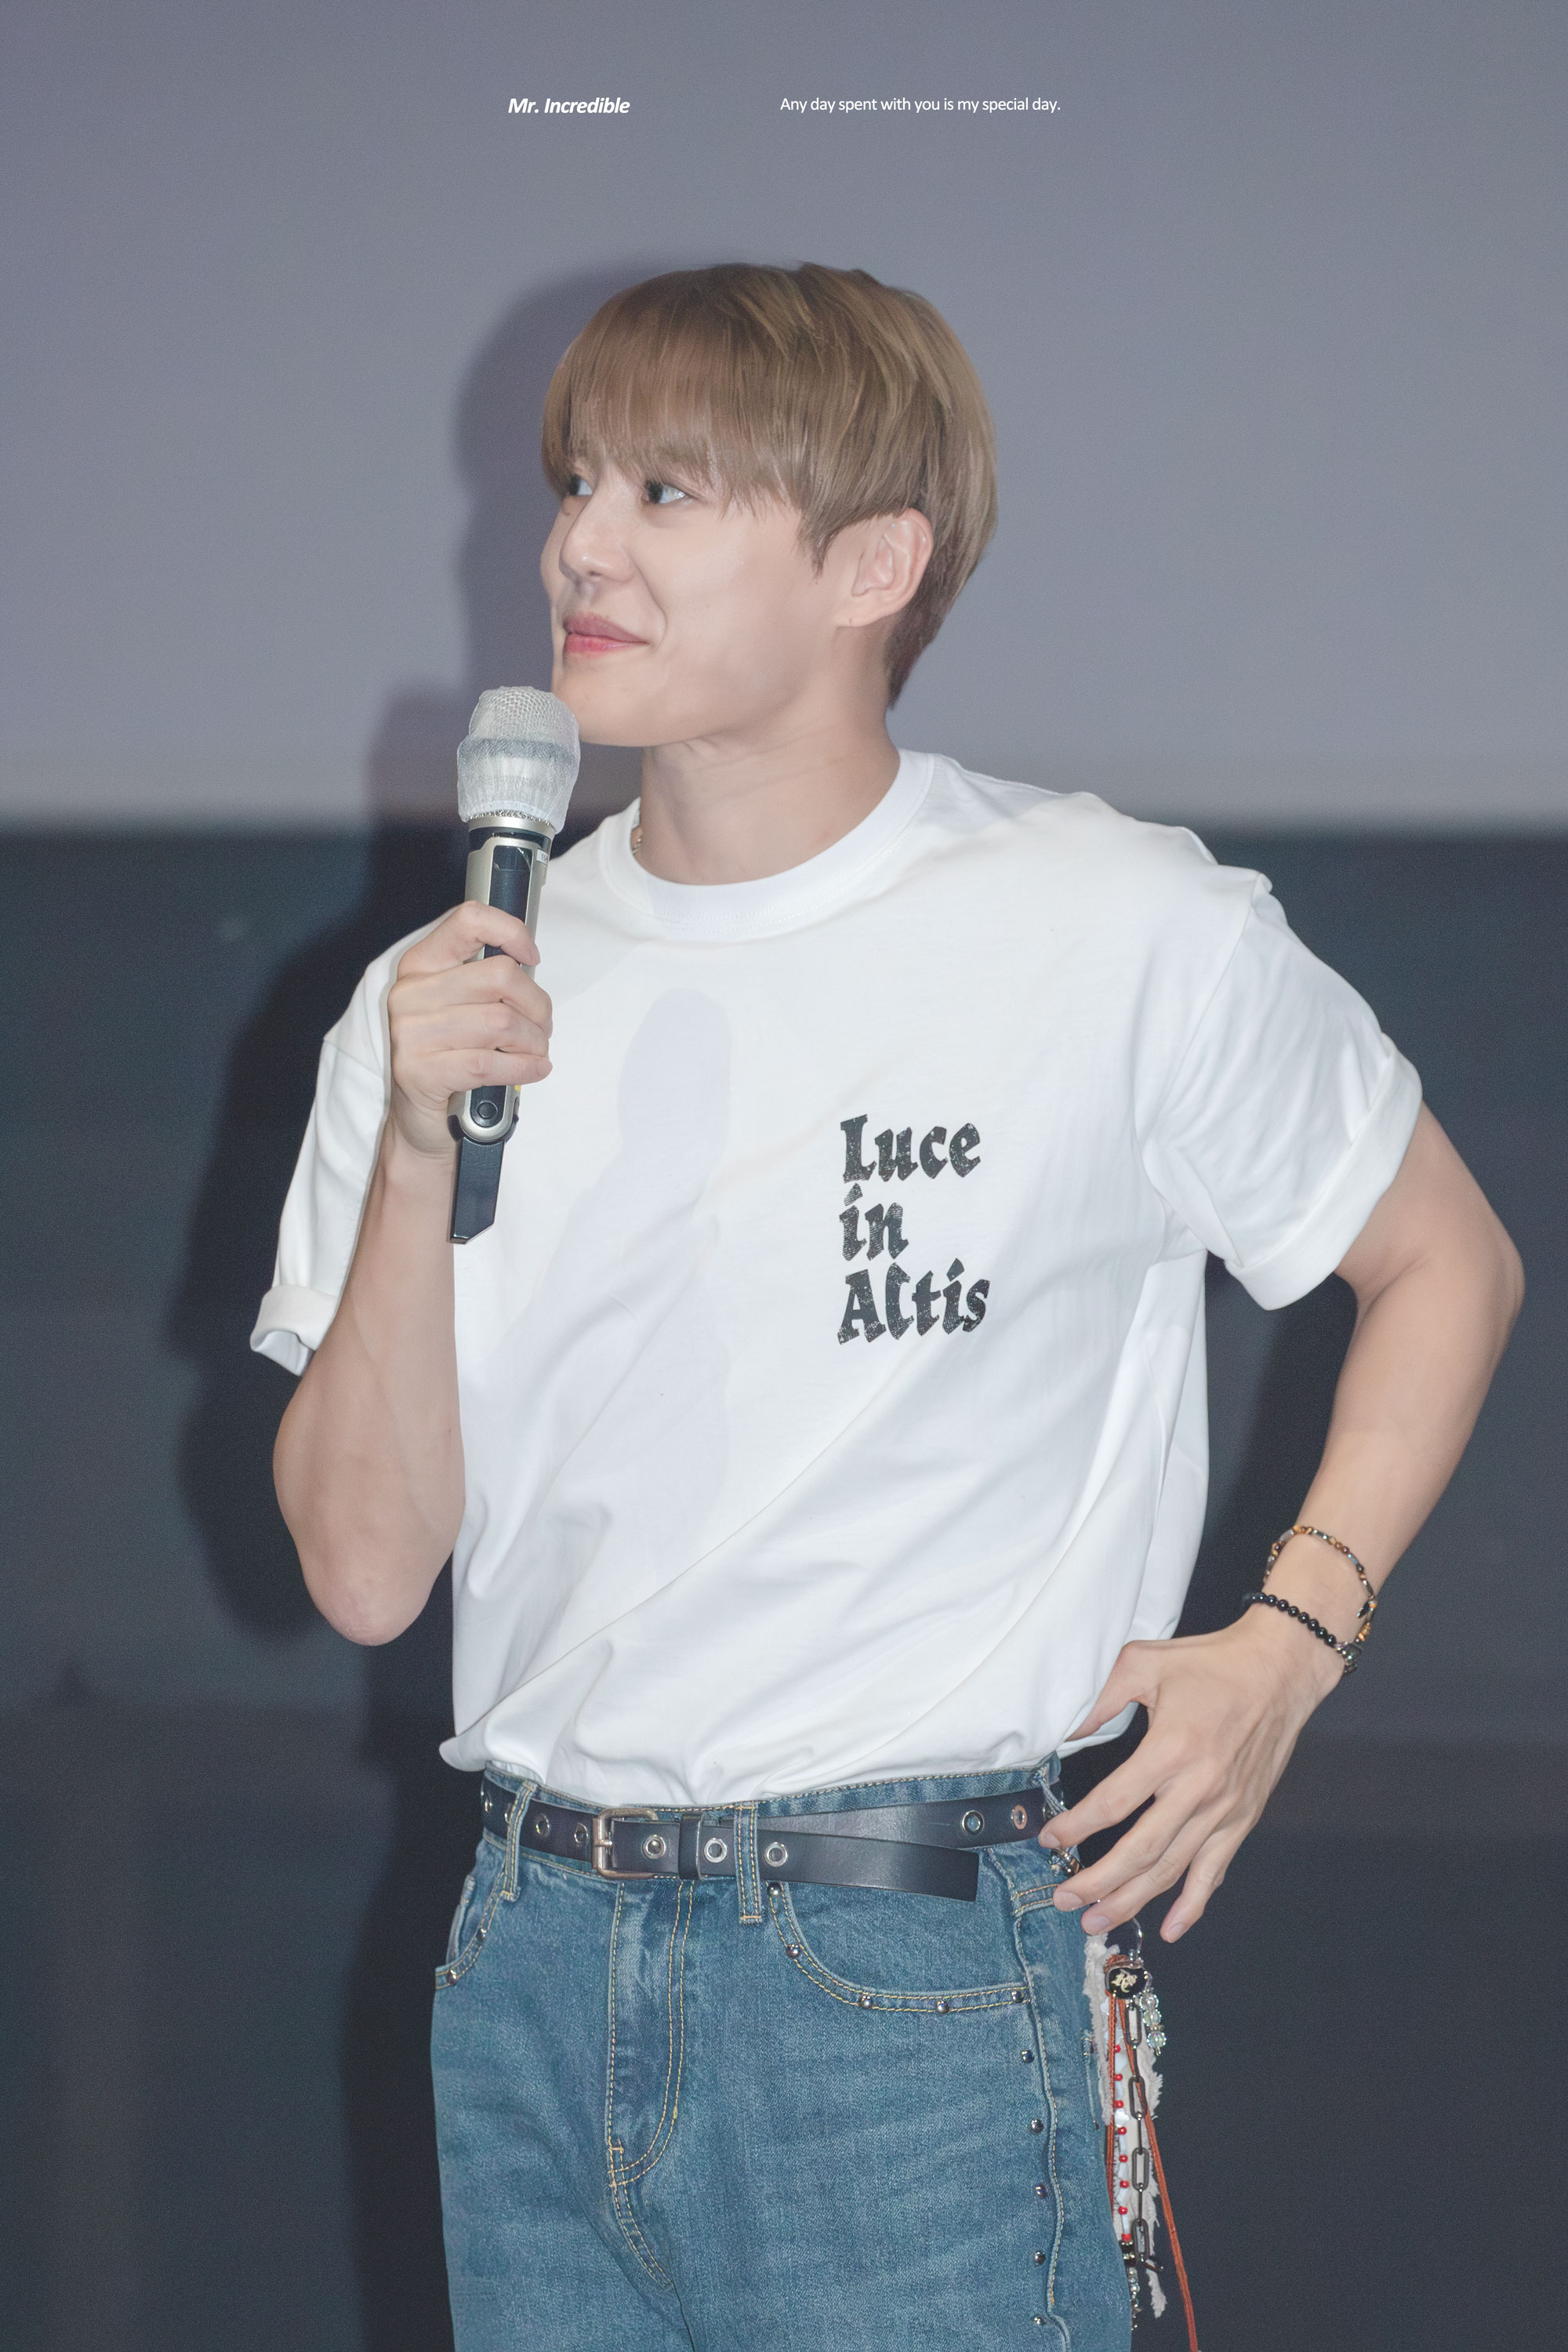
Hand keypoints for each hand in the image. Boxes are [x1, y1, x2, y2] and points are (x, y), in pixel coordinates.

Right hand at [385, 903, 552, 1157]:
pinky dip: (524, 1067)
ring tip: (536, 1052)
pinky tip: (533, 1069)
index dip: (511, 931)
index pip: (468, 920)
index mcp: (421, 965)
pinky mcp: (419, 1071)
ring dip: (534, 1041)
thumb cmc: (450, 1058)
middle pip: (500, 976)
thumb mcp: (462, 1008)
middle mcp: (411, 993)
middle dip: (537, 1005)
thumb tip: (529, 965)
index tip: (531, 957)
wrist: (421, 1121)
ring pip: (501, 1022)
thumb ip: (486, 981)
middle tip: (542, 1027)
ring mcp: (411, 1033)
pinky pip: (490, 1062)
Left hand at [1039, 1610, 1338, 1940]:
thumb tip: (1067, 1733)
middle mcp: (1198, 1788)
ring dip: (1132, 1899)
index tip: (1049, 1839)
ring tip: (1096, 1921)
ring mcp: (1224, 1809)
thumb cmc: (1210, 1663)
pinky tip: (1171, 1928)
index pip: (1112, 1802)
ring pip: (1172, 1869)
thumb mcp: (1143, 1662)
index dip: (1075, 1827)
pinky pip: (1215, 1870)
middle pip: (1140, 1851)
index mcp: (1170, 1749)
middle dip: (1097, 1882)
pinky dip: (1193, 1904)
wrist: (1279, 1670)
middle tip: (1064, 1899)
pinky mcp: (1243, 1818)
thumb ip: (1101, 1699)